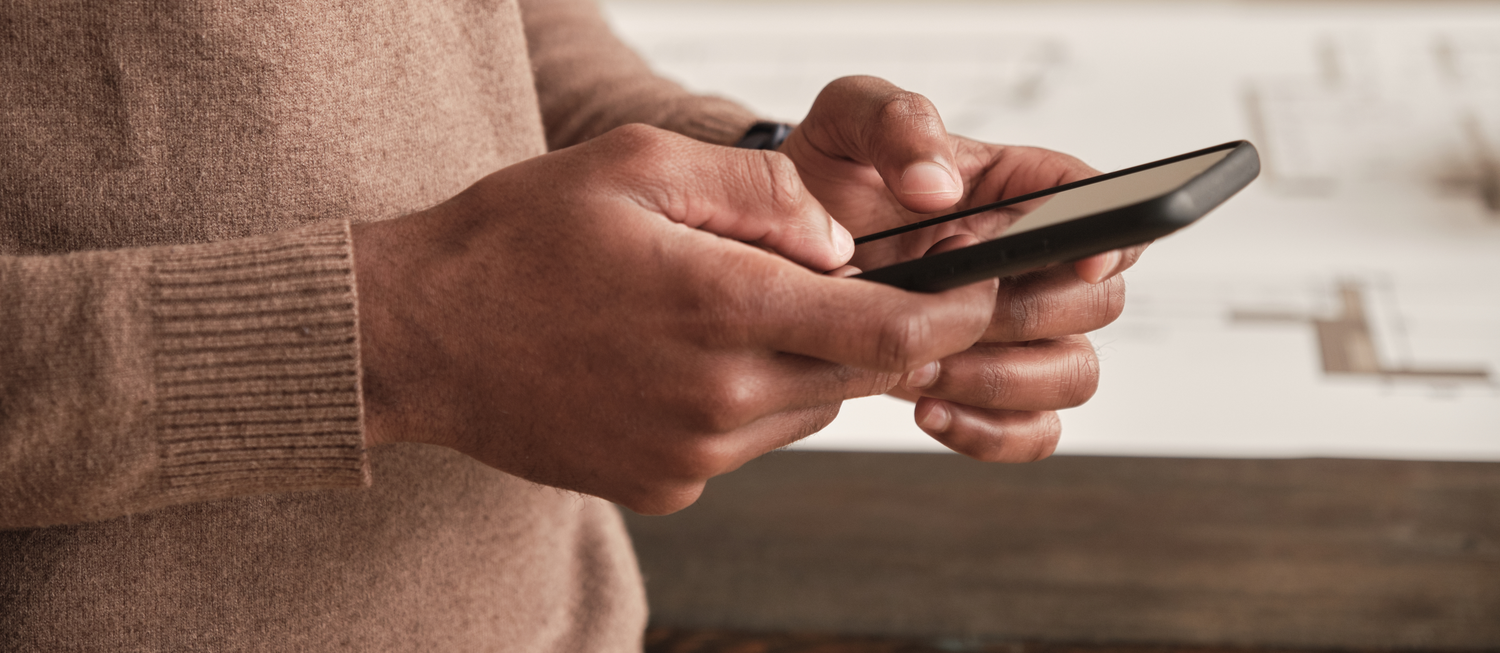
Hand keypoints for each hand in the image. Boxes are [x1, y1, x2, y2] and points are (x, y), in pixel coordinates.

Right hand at [353, 124, 997, 513]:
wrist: (417, 339)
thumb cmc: (518, 238)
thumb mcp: (637, 164)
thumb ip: (760, 193)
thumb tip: (841, 240)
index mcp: (724, 309)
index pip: (891, 332)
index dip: (955, 312)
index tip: (979, 289)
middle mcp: (720, 400)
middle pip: (855, 373)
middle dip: (868, 328)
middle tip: (830, 281)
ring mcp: (692, 456)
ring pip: (803, 409)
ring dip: (800, 361)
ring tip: (722, 310)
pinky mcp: (666, 487)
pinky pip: (745, 444)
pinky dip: (744, 401)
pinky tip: (679, 359)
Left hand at [780, 76, 1142, 460]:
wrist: (778, 251)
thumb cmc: (827, 177)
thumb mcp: (846, 119)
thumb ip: (896, 123)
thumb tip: (936, 189)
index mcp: (1018, 186)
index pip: (1098, 203)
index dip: (1112, 231)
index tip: (1079, 257)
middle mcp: (1032, 261)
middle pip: (1098, 302)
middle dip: (1026, 318)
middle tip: (941, 317)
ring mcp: (1013, 330)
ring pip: (1075, 374)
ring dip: (1006, 383)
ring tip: (920, 371)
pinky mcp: (986, 386)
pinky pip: (1034, 432)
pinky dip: (993, 433)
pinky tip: (929, 410)